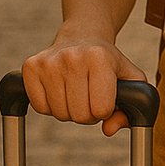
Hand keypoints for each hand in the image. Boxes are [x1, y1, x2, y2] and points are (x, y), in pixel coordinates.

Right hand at [21, 31, 148, 135]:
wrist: (82, 36)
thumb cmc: (108, 63)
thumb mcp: (131, 79)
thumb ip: (133, 106)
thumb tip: (109, 129)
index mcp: (100, 58)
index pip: (101, 110)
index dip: (105, 110)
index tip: (105, 97)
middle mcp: (72, 57)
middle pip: (79, 115)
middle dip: (87, 113)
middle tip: (89, 95)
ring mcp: (49, 61)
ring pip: (59, 114)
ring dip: (69, 110)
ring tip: (75, 90)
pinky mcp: (31, 66)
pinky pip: (39, 107)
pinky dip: (50, 106)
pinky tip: (58, 89)